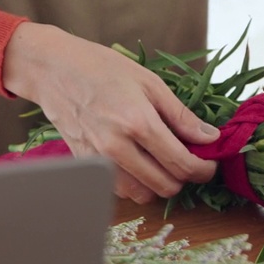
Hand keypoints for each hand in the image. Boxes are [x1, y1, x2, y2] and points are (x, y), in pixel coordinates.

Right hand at [2, 23, 218, 203]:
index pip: (182, 164)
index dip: (204, 170)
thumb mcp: (150, 82)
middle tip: (188, 159)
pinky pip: (119, 189)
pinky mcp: (85, 165)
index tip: (210, 164)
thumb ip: (181, 115)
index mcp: (138, 123)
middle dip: (184, 177)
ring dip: (158, 184)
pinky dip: (135, 183)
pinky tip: (138, 161)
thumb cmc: (102, 68)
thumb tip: (210, 137)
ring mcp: (98, 159)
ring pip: (142, 195)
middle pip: (165, 186)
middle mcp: (117, 147)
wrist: (54, 69)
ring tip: (162, 161)